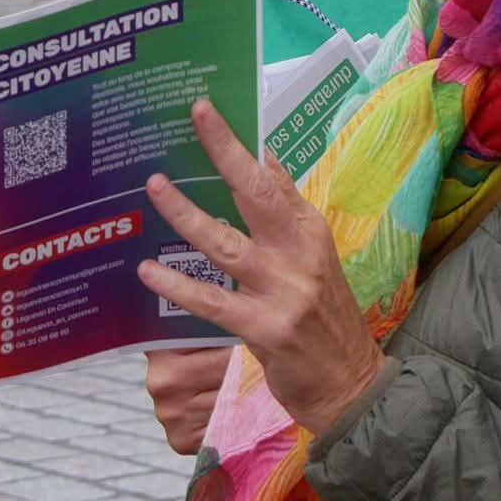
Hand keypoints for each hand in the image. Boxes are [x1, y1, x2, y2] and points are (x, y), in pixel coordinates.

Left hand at [134, 99, 384, 438]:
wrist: (353, 389)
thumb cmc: (324, 321)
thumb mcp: (315, 260)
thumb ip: (287, 213)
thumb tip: (265, 159)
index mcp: (310, 233)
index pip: (276, 178)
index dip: (244, 143)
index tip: (210, 111)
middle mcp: (299, 254)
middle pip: (257, 192)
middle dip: (225, 150)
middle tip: (197, 115)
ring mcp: (284, 290)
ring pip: (225, 242)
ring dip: (185, 213)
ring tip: (154, 185)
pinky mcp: (266, 328)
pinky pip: (212, 301)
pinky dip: (177, 285)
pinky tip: (147, 272)